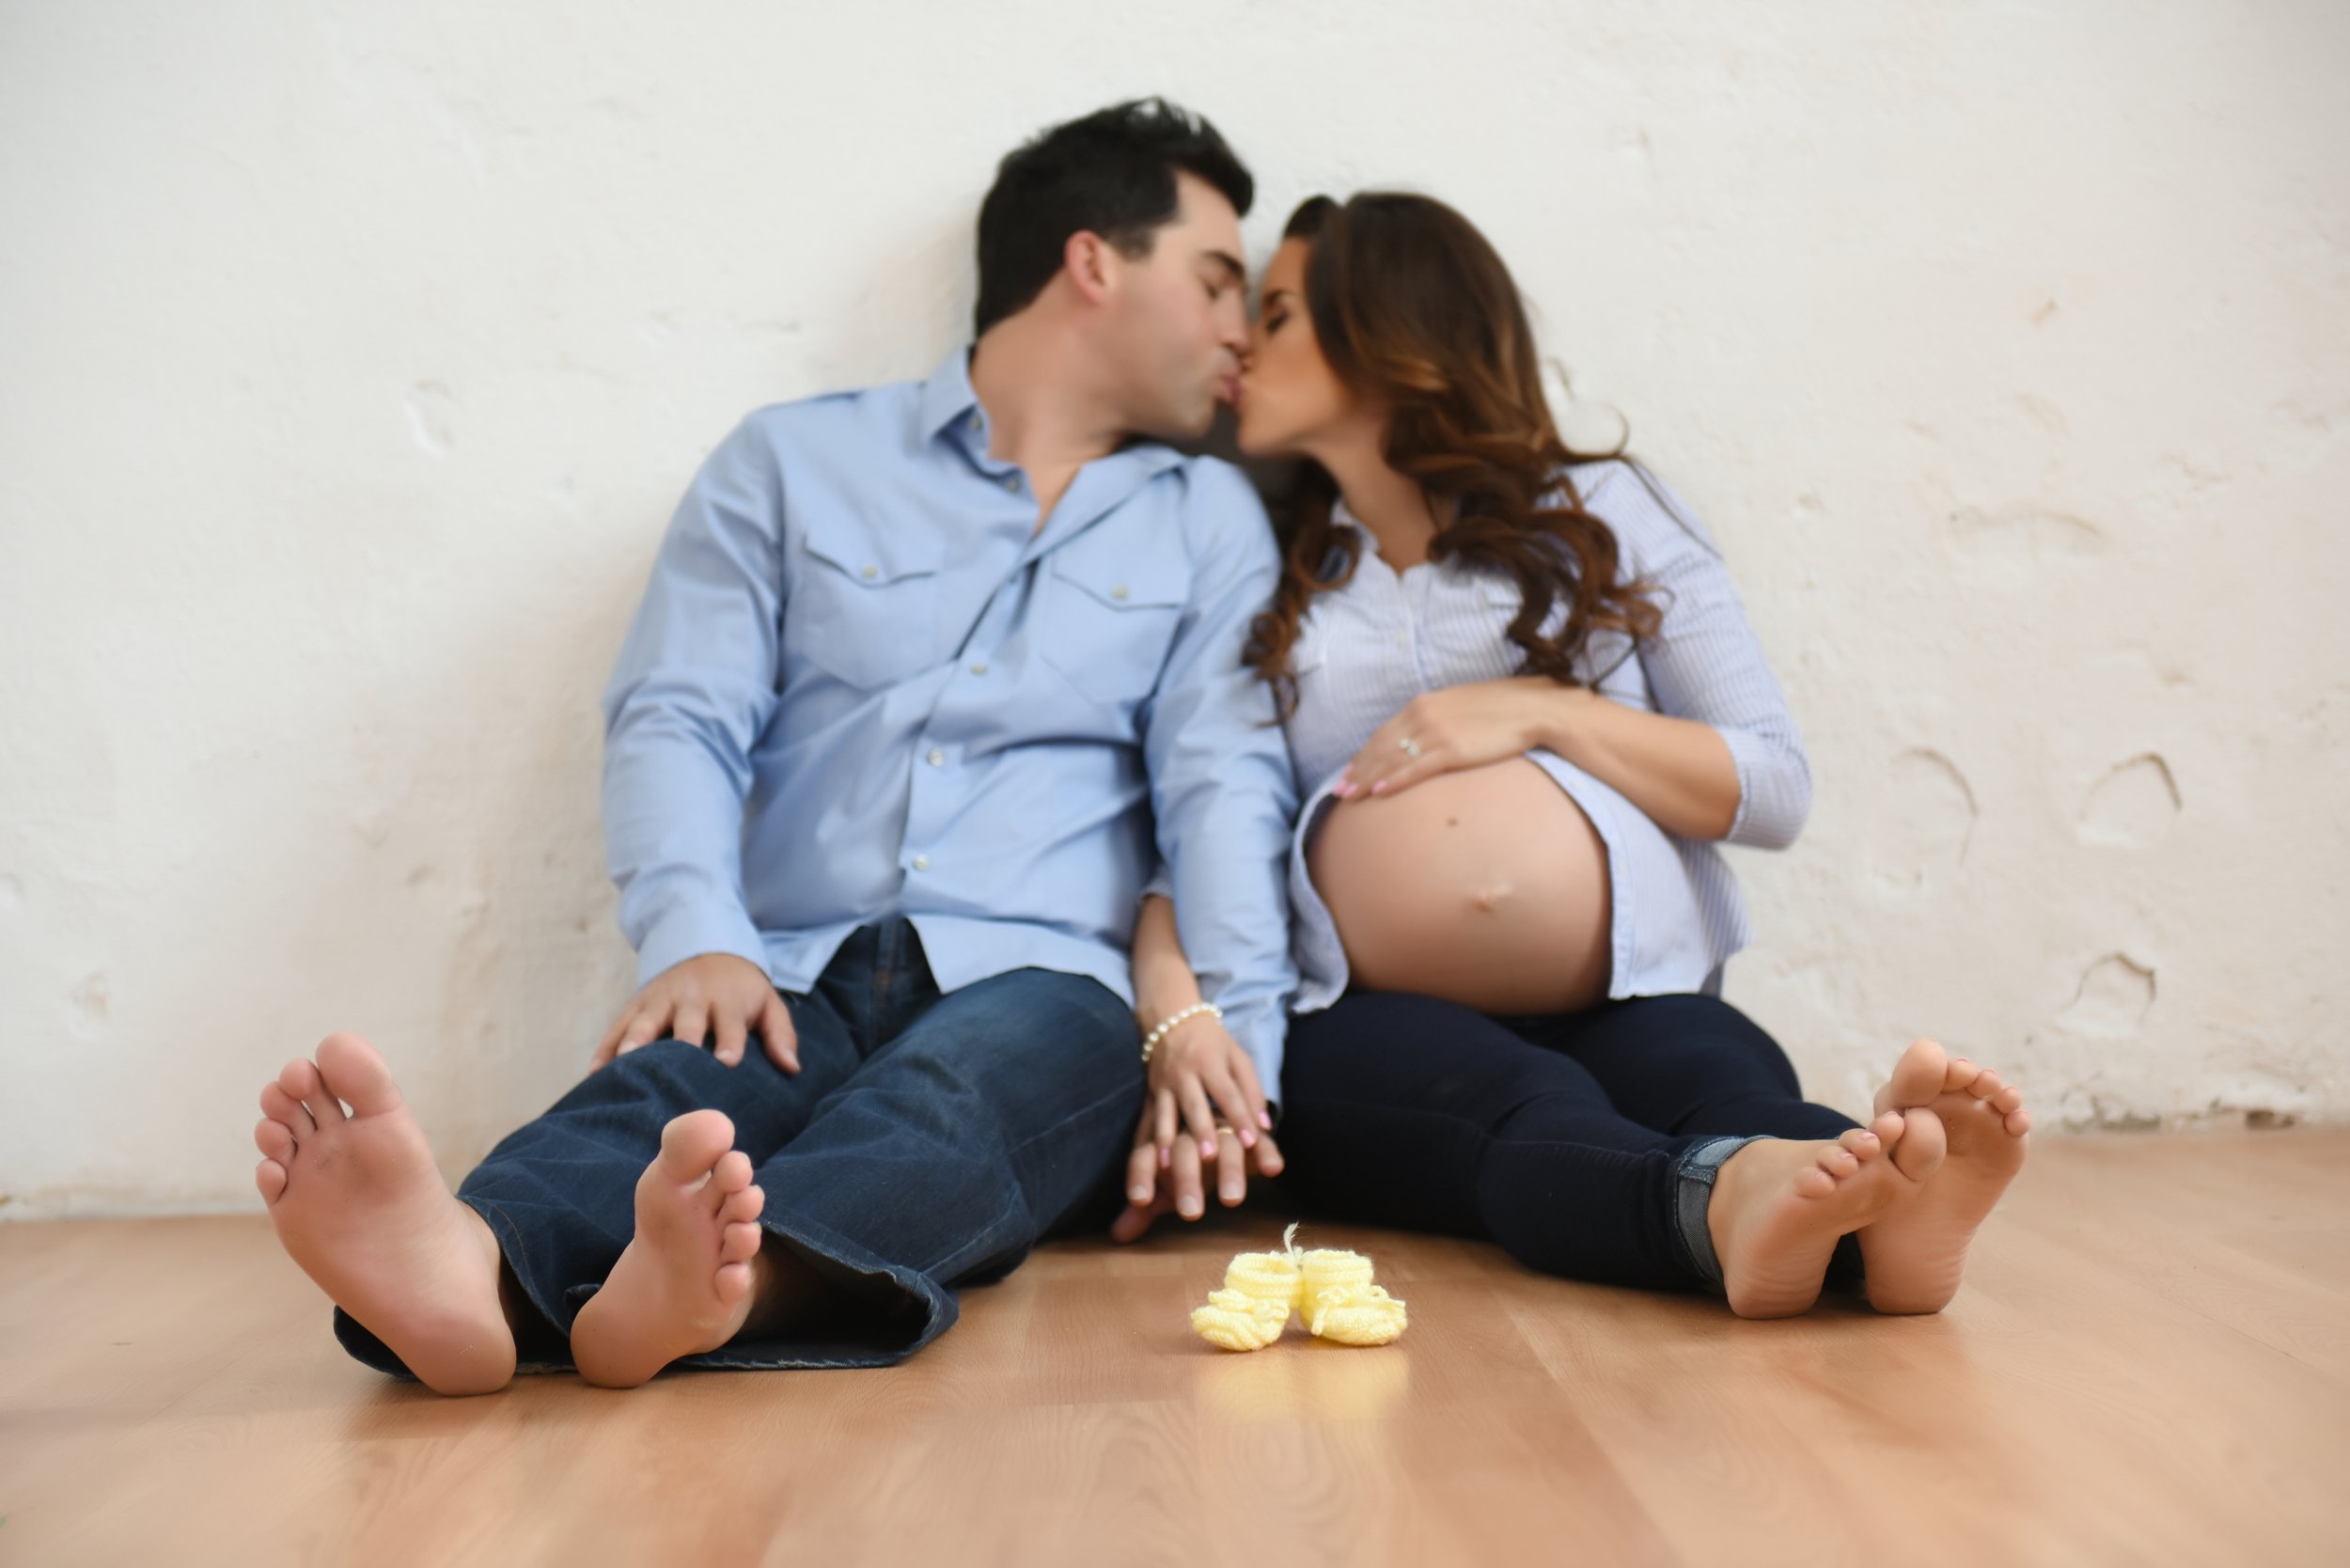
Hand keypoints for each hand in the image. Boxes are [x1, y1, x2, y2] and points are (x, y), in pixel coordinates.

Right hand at [591, 952, 799, 1072]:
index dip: (729, 1042)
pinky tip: (594, 1074)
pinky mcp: (636, 1004)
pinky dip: (605, 1049)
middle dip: (679, 1044)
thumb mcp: (768, 1004)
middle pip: (685, 1022)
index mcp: (726, 1001)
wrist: (708, 948)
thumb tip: (792, 1068)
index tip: (726, 1063)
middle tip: (670, 1070)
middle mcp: (692, 999)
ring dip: (635, 1042)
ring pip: (645, 1022)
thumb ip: (781, 1035)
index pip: (730, 1023)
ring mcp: (660, 1000)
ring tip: (625, 1065)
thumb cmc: (742, 991)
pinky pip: (617, 1027)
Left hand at [1109, 1106, 1283, 1242]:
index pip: (1144, 1157)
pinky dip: (1267, 1152)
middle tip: (1190, 1214)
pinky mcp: (1252, 1133)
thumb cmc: (1185, 1163)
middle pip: (1185, 1151)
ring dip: (1229, 1171)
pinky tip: (1273, 1169)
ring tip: (1232, 1200)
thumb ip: (1142, 1210)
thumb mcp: (1163, 1186)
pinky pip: (1261, 1140)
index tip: (1140, 1201)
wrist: (1218, 1121)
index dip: (1141, 1177)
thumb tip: (1116, 1236)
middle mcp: (1190, 1133)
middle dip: (1187, 1181)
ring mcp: (1223, 1130)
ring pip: (1225, 1145)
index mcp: (1161, 1144)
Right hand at [1141, 1013, 1273, 1164]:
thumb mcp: (1237, 1057)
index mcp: (1209, 1062)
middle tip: (1211, 1156)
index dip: (1239, 1117)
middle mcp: (1184, 1073)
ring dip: (1168, 1139)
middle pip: (1194, 1105)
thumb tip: (1264, 1125)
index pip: (1227, 1093)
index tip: (1251, 1142)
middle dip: (1202, 1130)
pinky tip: (1152, 1160)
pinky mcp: (1149, 1094)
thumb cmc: (1212, 1043)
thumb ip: (1252, 1090)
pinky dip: (1149, 1140)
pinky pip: (1148, 1119)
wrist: (1170, 1019)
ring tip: (1172, 1165)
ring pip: (1166, 1114)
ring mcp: (1163, 1084)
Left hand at [1334, 677, 1585, 798]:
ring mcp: (1437, 733)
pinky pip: (1416, 769)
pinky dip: (1394, 780)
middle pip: (1381, 747)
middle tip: (1339, 789)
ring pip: (1392, 759)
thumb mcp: (1462, 706)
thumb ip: (1440, 718)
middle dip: (1358, 769)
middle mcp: (1424, 715)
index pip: (1385, 732)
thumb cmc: (1503, 709)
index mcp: (1425, 703)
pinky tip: (1379, 792)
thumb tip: (1427, 736)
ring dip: (1367, 778)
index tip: (1350, 769)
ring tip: (1349, 796)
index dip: (1365, 753)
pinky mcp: (1453, 750)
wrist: (1534, 707)